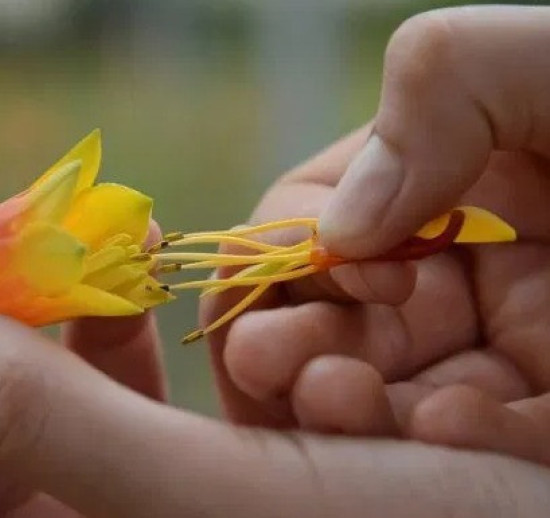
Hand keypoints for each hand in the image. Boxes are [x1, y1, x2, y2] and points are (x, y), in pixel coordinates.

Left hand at [0, 285, 549, 517]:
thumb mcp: (208, 501)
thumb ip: (42, 422)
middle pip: (9, 454)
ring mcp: (191, 506)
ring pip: (90, 417)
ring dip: (78, 339)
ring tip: (80, 265)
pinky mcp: (250, 468)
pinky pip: (168, 403)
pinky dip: (150, 346)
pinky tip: (158, 290)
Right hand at [204, 5, 549, 465]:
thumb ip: (443, 83)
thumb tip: (346, 225)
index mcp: (443, 177)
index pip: (315, 219)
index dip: (293, 248)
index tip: (352, 266)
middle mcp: (458, 267)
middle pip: (327, 318)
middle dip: (286, 343)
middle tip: (273, 363)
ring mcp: (498, 348)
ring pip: (378, 393)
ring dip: (342, 405)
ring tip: (337, 401)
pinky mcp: (539, 420)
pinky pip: (470, 450)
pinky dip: (444, 448)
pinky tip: (445, 430)